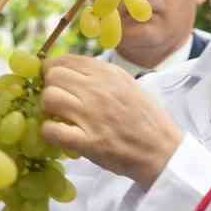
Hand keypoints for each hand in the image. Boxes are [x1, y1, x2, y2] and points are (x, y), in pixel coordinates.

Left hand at [40, 54, 183, 184]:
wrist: (162, 150)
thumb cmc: (145, 118)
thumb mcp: (127, 84)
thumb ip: (100, 75)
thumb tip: (70, 70)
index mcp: (108, 73)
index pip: (64, 60)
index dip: (53, 71)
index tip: (56, 83)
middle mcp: (99, 90)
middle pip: (52, 76)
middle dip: (49, 88)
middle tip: (57, 102)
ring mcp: (92, 115)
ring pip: (49, 98)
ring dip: (48, 110)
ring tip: (59, 118)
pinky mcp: (88, 142)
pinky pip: (51, 130)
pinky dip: (49, 132)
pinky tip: (59, 134)